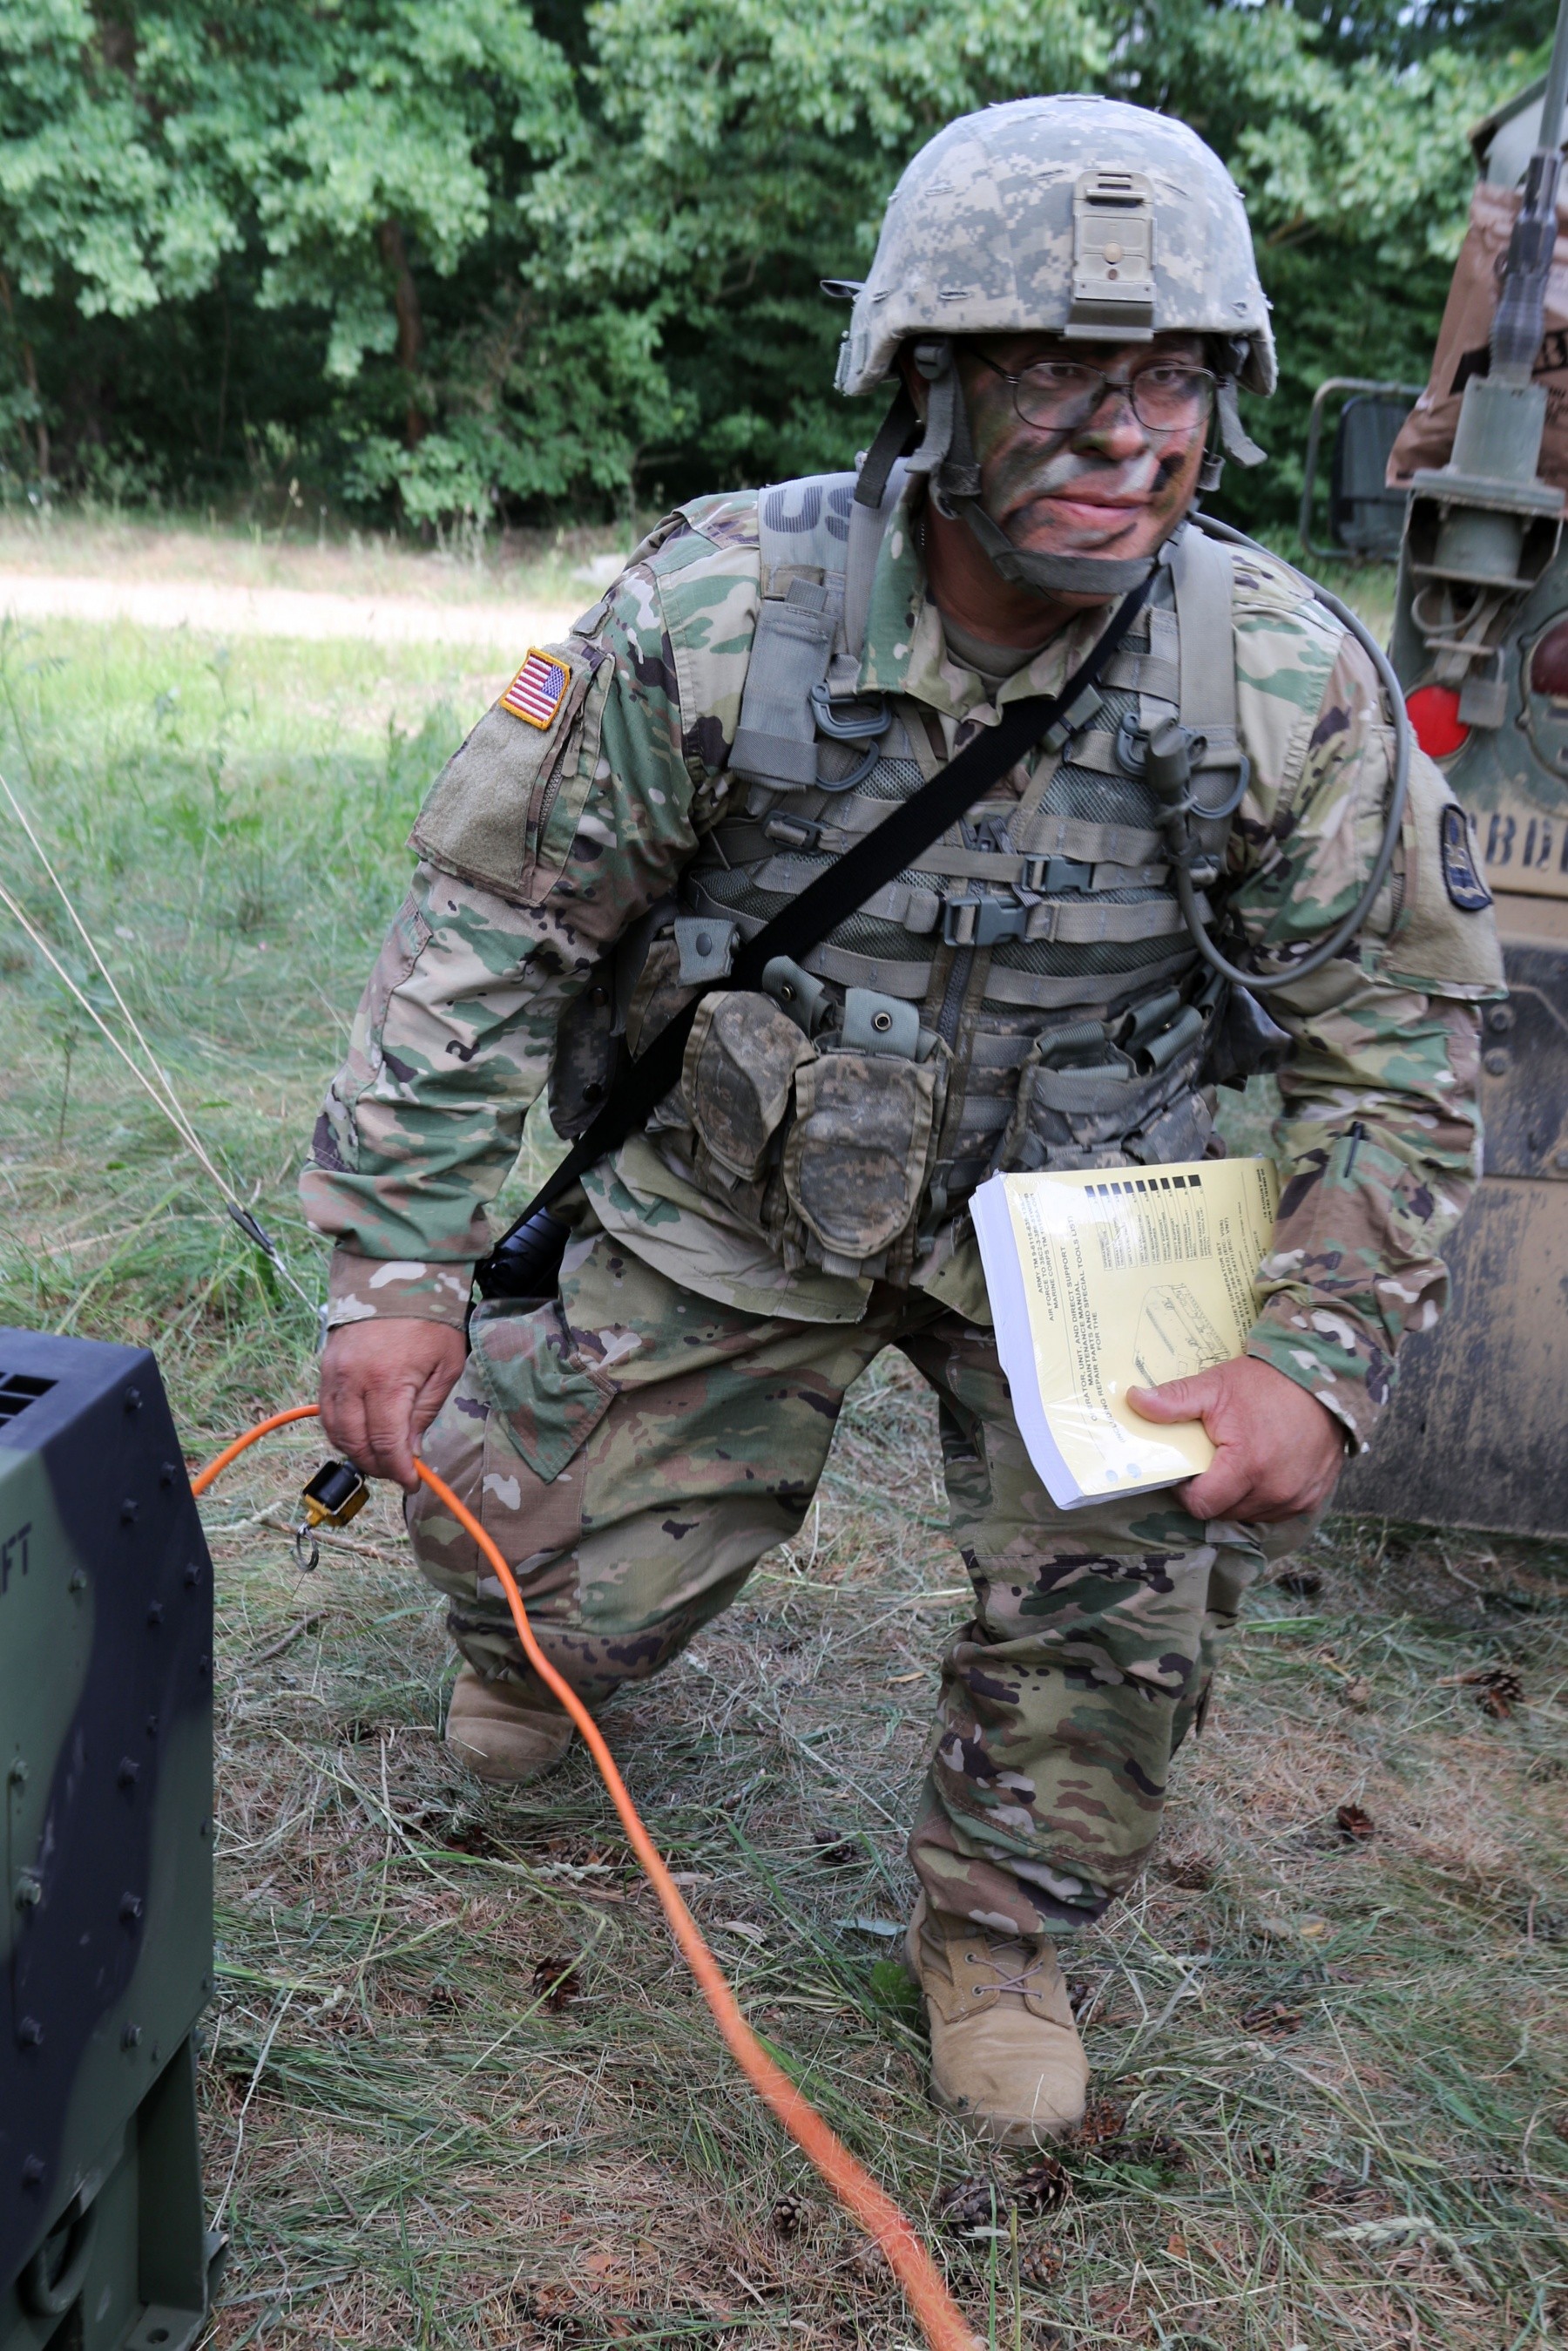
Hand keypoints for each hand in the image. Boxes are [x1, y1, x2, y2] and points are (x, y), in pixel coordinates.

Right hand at [318, 1319, 466, 1491]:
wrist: (396, 1278)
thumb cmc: (430, 1321)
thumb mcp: (444, 1367)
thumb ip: (425, 1411)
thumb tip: (409, 1450)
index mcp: (388, 1382)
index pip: (385, 1444)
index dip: (398, 1471)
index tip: (411, 1482)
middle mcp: (353, 1381)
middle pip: (356, 1443)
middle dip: (378, 1466)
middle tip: (398, 1471)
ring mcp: (334, 1374)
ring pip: (335, 1431)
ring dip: (356, 1451)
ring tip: (381, 1455)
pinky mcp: (325, 1367)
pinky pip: (327, 1411)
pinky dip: (341, 1430)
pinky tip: (361, 1434)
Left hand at [1127, 1354, 1345, 1523]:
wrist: (1327, 1378)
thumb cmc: (1268, 1383)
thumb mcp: (1216, 1386)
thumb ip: (1174, 1400)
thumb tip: (1133, 1400)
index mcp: (1246, 1467)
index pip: (1202, 1505)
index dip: (1187, 1490)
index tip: (1188, 1469)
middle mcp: (1274, 1491)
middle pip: (1224, 1511)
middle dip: (1212, 1491)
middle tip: (1212, 1461)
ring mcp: (1297, 1498)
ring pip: (1251, 1513)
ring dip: (1239, 1496)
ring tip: (1238, 1463)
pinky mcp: (1313, 1497)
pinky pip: (1277, 1510)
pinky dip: (1266, 1495)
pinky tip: (1263, 1468)